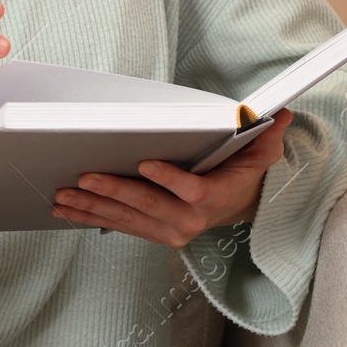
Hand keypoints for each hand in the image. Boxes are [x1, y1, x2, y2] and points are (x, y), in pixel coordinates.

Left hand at [51, 109, 294, 247]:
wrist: (239, 208)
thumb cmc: (243, 174)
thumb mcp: (262, 153)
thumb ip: (268, 134)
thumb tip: (281, 113)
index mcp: (214, 198)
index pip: (191, 191)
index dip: (168, 180)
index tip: (145, 164)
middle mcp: (189, 221)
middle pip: (147, 205)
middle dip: (112, 191)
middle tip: (84, 177)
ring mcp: (169, 231)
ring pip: (126, 218)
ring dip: (92, 207)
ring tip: (64, 196)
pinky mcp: (153, 233)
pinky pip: (119, 226)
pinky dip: (91, 217)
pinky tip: (67, 210)